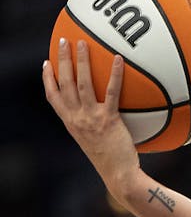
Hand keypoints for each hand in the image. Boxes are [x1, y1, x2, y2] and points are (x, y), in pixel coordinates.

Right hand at [42, 38, 140, 191]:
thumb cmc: (111, 160)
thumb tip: (102, 113)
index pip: (53, 97)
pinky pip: (112, 92)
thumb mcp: (94, 141)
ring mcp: (91, 118)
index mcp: (70, 123)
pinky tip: (118, 59)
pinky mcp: (108, 120)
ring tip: (83, 43)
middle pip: (64, 84)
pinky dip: (114, 74)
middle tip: (63, 42)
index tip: (46, 63)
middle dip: (61, 61)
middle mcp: (77, 118)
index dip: (48, 79)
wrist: (119, 175)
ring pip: (82, 83)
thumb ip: (92, 125)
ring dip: (82, 61)